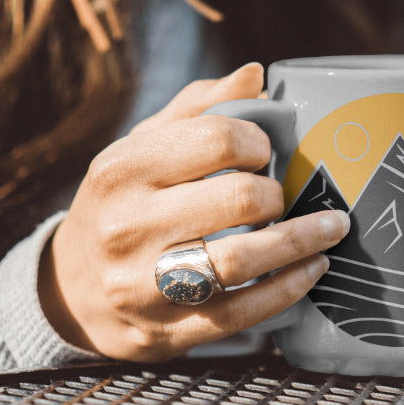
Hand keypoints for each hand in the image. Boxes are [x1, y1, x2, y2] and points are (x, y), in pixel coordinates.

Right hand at [39, 63, 348, 361]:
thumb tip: (255, 73)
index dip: (257, 142)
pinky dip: (289, 288)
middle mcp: (127, 226)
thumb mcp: (142, 149)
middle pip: (239, 199)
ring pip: (242, 259)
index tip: (266, 152)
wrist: (72, 291)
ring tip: (331, 227)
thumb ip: (197, 109)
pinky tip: (314, 269)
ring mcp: (144, 285)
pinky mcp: (167, 330)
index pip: (216, 140)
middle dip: (279, 194)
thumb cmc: (123, 204)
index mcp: (122, 170)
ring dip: (301, 241)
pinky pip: (243, 312)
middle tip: (287, 194)